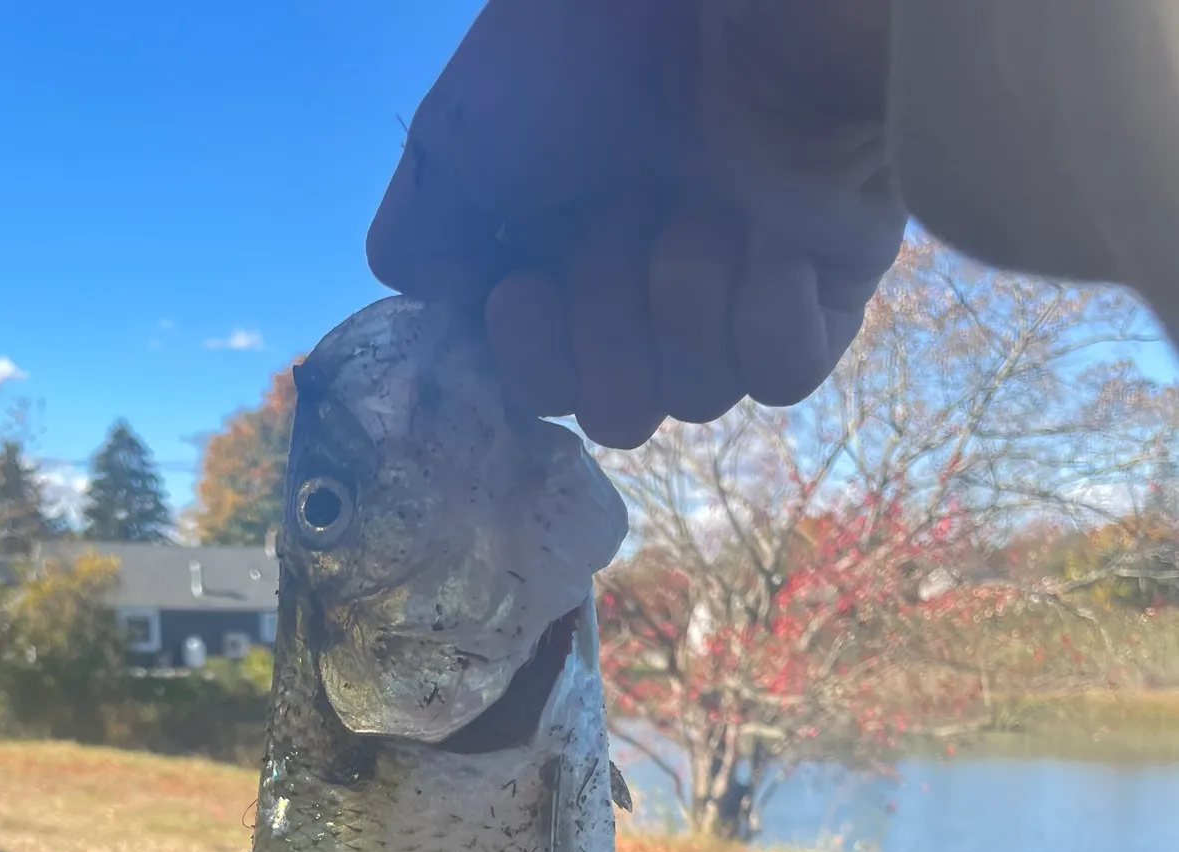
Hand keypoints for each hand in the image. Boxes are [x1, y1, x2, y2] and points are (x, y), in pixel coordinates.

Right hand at [367, 0, 907, 447]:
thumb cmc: (585, 44)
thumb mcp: (456, 138)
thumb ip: (420, 239)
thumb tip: (446, 311)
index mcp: (559, 250)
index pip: (541, 387)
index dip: (528, 362)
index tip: (520, 288)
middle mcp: (644, 275)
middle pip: (615, 410)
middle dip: (607, 329)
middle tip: (618, 221)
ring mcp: (737, 282)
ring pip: (695, 396)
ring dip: (683, 300)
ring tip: (704, 203)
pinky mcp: (828, 282)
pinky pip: (783, 378)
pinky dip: (767, 320)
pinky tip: (773, 238)